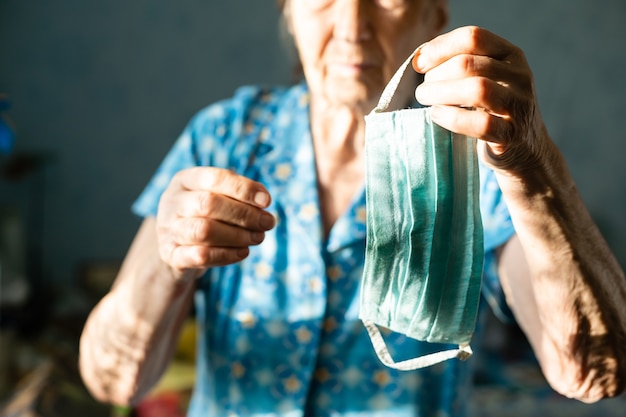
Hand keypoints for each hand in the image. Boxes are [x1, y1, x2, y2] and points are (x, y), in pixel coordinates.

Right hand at [156, 167, 274, 272]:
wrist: (175, 246)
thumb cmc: (205, 214)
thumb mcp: (217, 196)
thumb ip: (238, 195)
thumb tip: (263, 200)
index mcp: (185, 180)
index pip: (215, 178)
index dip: (243, 189)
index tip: (266, 201)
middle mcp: (172, 202)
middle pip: (208, 204)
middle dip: (244, 214)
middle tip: (267, 223)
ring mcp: (168, 229)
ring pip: (203, 231)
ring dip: (237, 235)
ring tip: (258, 238)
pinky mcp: (170, 255)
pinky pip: (200, 256)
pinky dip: (227, 255)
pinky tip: (243, 252)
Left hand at [412, 26, 550, 173]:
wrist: (524, 149)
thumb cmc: (492, 110)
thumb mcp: (483, 80)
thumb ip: (459, 65)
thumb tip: (419, 58)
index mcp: (510, 55)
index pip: (474, 37)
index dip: (440, 48)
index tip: (419, 64)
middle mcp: (519, 76)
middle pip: (469, 63)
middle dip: (437, 75)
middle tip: (423, 90)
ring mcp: (518, 106)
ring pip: (477, 89)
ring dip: (441, 93)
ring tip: (426, 100)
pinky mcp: (511, 135)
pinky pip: (481, 123)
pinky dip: (452, 118)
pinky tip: (437, 115)